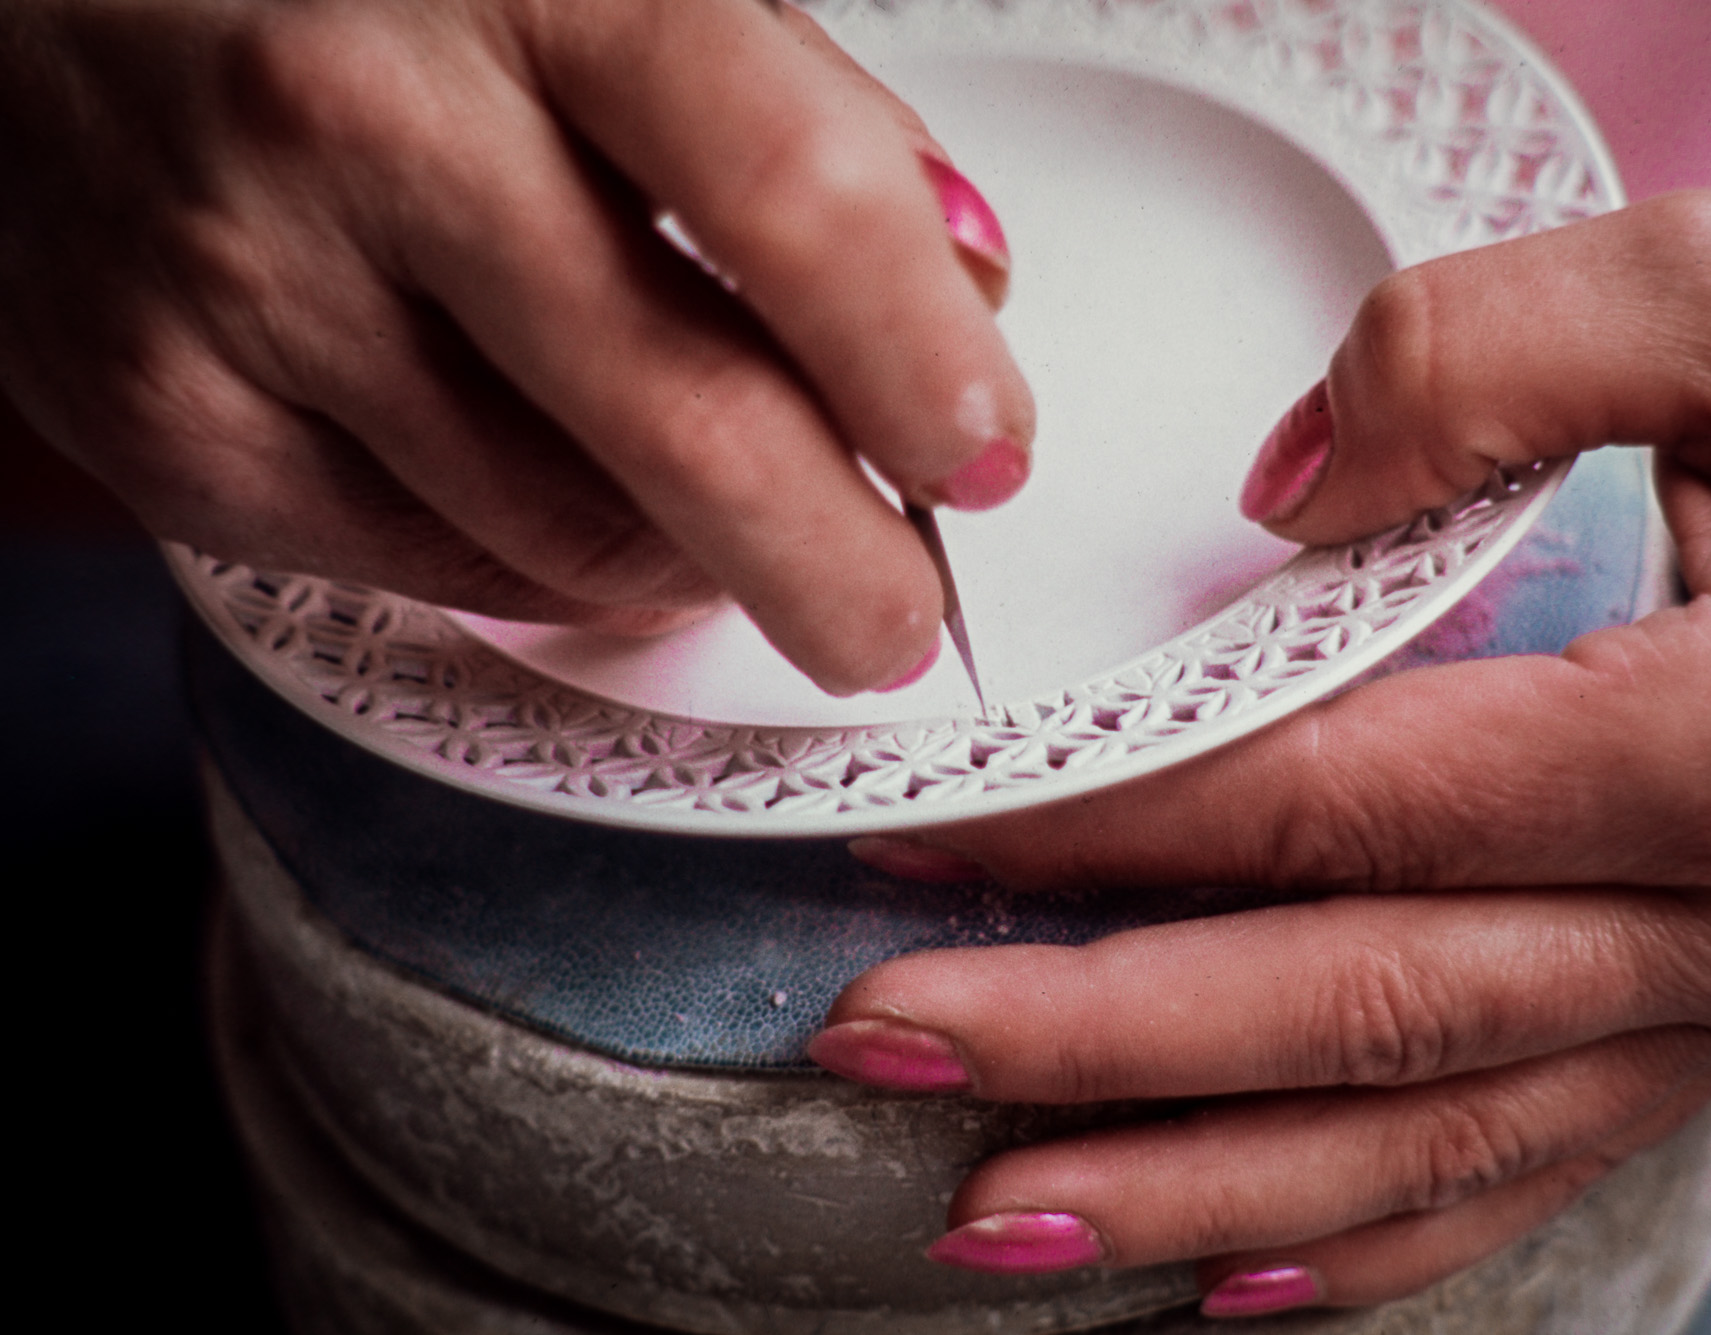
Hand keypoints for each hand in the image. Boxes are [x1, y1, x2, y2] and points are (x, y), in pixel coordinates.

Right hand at [0, 0, 1030, 693]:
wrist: (37, 2)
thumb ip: (785, 112)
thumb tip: (963, 282)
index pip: (786, 189)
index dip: (916, 355)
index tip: (983, 452)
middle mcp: (368, 124)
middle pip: (688, 423)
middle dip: (838, 567)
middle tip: (894, 615)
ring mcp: (248, 288)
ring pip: (572, 533)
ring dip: (687, 556)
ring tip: (701, 504)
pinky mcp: (170, 424)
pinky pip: (442, 571)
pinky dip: (542, 563)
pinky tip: (544, 484)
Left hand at [811, 192, 1710, 1314]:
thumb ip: (1490, 354)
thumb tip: (1274, 497)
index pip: (1341, 805)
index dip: (1116, 822)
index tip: (941, 820)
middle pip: (1347, 1006)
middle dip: (1090, 1041)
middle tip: (877, 1042)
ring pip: (1425, 1135)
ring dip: (1192, 1186)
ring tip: (991, 1210)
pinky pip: (1534, 1165)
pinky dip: (1375, 1238)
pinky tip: (1235, 1276)